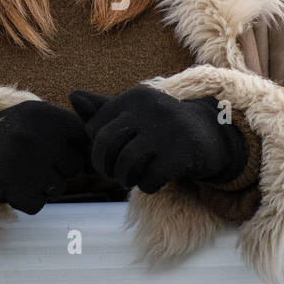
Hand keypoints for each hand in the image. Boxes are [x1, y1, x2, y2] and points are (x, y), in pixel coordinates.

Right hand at [0, 100, 90, 214]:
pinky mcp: (11, 186)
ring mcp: (22, 161)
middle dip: (59, 170)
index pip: (81, 136)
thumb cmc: (4, 137)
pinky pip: (37, 205)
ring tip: (19, 173)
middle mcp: (34, 133)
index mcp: (41, 112)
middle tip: (32, 163)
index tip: (53, 149)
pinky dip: (25, 201)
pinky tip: (10, 186)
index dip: (71, 148)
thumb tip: (101, 154)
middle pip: (74, 166)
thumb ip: (65, 129)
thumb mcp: (31, 119)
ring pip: (58, 189)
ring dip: (42, 187)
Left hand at [70, 85, 245, 194]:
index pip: (94, 129)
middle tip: (116, 173)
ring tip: (134, 177)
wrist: (211, 136)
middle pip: (105, 146)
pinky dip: (148, 187)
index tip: (111, 156)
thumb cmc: (161, 128)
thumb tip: (72, 96)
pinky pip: (148, 181)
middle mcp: (150, 108)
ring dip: (125, 179)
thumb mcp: (134, 115)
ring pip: (125, 165)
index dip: (97, 149)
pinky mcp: (181, 154)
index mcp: (135, 96)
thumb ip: (103, 110)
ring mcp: (166, 131)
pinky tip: (156, 181)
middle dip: (105, 167)